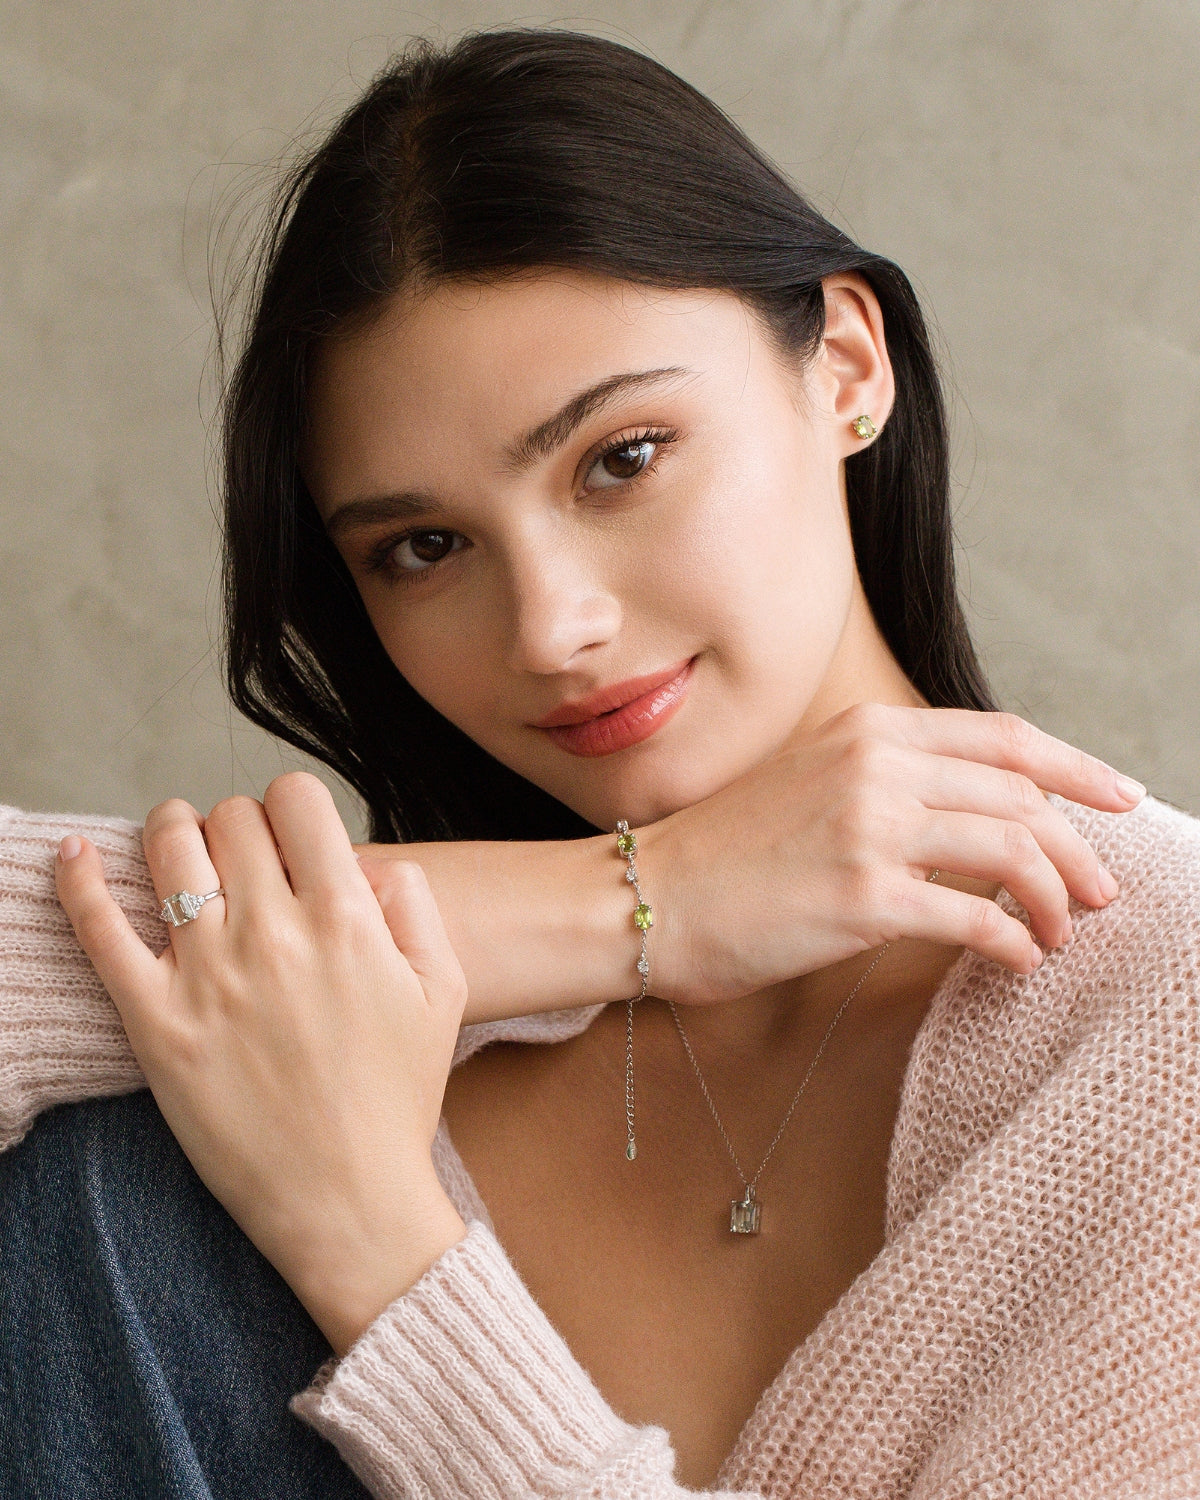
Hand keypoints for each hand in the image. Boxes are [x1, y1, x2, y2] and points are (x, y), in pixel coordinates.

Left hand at [55, 772, 467, 1356]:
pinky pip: (99, 930)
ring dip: (172, 829)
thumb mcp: (442, 990)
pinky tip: (74, 853)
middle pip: (232, 818)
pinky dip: (79, 880)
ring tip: (179, 841)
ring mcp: (207, 975)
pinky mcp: (155, 1022)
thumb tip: (370, 863)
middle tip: (243, 855)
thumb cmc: (398, 1098)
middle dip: (239, 822)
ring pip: (169, 850)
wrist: (348, 1199)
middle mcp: (273, 933)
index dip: (293, 805)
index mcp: (345, 919)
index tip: (292, 834)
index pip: (297, 801)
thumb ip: (414, 906)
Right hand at [637, 704, 1144, 1004]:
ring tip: (1061, 931)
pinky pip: (976, 917)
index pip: (1004, 737)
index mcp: (867, 730)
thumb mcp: (811, 780)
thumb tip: (978, 811)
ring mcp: (870, 828)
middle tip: (1101, 890)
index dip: (1077, 767)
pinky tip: (1018, 959)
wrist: (649, 896)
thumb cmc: (728, 852)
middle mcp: (875, 766)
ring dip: (1054, 898)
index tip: (1121, 796)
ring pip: (1013, 851)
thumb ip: (888, 778)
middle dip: (1078, 847)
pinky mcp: (863, 898)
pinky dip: (1013, 941)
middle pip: (1022, 795)